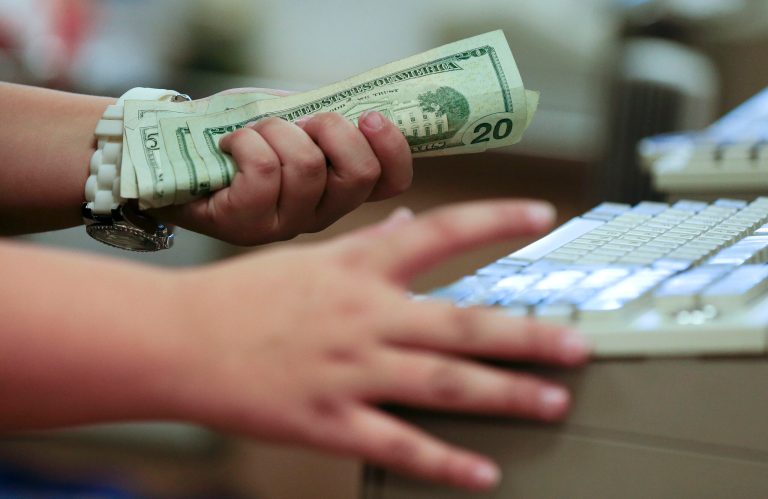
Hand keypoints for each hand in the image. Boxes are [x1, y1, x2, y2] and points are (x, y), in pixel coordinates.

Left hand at [153, 100, 412, 244]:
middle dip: (332, 128)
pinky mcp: (246, 224)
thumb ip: (324, 123)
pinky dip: (246, 142)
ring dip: (277, 130)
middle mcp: (321, 215)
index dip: (392, 148)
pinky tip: (230, 144)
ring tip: (255, 132)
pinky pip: (264, 170)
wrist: (179, 158)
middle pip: (358, 174)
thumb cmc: (243, 140)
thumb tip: (357, 106)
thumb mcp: (292, 124)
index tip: (369, 116)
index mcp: (340, 190)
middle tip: (304, 121)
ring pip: (307, 166)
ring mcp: (285, 224)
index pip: (392, 183)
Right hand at [167, 199, 589, 490]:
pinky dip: (445, 461)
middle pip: (463, 323)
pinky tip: (485, 472)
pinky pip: (398, 444)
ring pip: (444, 384)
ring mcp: (350, 371)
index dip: (496, 220)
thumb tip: (406, 221)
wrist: (178, 340)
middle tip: (579, 343)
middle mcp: (365, 316)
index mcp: (359, 268)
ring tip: (555, 402)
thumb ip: (366, 245)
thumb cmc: (242, 295)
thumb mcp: (307, 257)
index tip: (543, 217)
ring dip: (506, 394)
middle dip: (527, 334)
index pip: (441, 231)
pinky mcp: (329, 421)